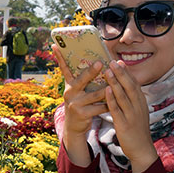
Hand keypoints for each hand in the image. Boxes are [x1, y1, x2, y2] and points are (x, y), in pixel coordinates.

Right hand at [53, 43, 107, 165]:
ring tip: (115, 83)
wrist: (74, 127)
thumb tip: (95, 62)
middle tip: (100, 63)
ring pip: (95, 94)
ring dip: (107, 89)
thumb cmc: (80, 105)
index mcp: (69, 85)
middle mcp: (70, 93)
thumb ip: (83, 80)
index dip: (59, 57)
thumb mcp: (77, 92)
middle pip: (81, 79)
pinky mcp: (82, 114)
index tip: (55, 45)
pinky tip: (117, 102)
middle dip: (91, 71)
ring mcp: (75, 104)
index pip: (64, 68)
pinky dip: (110, 104)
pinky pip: (100, 107)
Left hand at [104, 61, 156, 172]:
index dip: (127, 72)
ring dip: (115, 82)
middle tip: (113, 61)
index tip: (119, 62)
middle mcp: (138, 106)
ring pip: (123, 95)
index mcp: (141, 103)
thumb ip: (131, 101)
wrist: (142, 149)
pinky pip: (117, 109)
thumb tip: (123, 90)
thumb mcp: (136, 113)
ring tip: (107, 70)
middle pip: (130, 86)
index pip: (134, 84)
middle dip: (121, 73)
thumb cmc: (137, 130)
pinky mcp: (125, 124)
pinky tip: (106, 90)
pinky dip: (112, 99)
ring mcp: (132, 115)